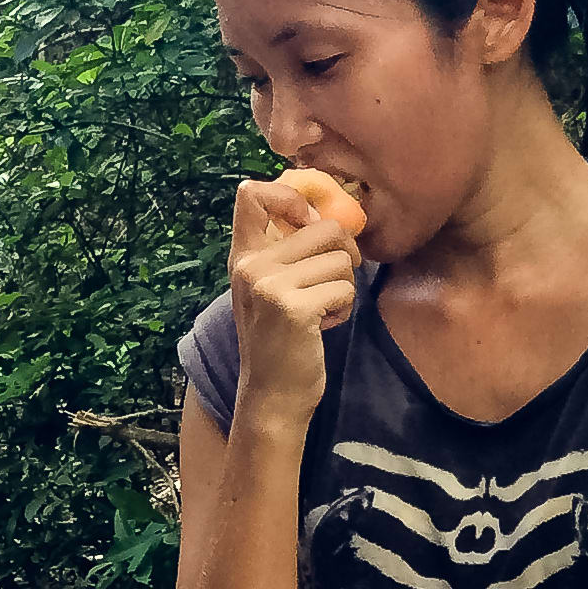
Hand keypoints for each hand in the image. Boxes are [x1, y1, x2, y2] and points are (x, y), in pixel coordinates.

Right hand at [227, 176, 364, 426]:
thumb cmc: (281, 338)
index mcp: (242, 256)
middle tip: (334, 279)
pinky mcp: (293, 308)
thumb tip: (331, 212)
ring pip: (341, 258)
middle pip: (323, 226)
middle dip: (343, 253)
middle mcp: (250, 266)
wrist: (273, 395)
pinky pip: (344, 287)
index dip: (292, 195)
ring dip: (344, 286)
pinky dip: (344, 308)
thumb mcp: (270, 287)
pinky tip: (323, 325)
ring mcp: (269, 287)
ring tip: (322, 309)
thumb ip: (285, 250)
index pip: (251, 193)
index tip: (309, 221)